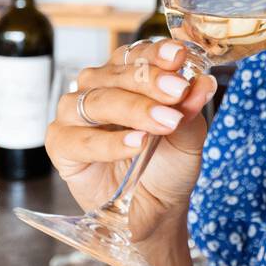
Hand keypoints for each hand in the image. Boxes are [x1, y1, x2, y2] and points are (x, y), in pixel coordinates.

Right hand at [46, 38, 217, 242]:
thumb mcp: (188, 137)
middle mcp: (98, 88)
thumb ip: (189, 110)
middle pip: (117, 74)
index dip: (157, 54)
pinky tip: (136, 143)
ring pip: (98, 101)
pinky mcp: (61, 144)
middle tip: (177, 92)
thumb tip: (203, 82)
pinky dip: (110, 142)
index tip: (179, 56)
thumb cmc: (167, 167)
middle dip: (150, 81)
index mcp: (127, 76)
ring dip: (133, 110)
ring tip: (163, 123)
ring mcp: (75, 114)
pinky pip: (81, 138)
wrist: (156, 211)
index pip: (137, 54)